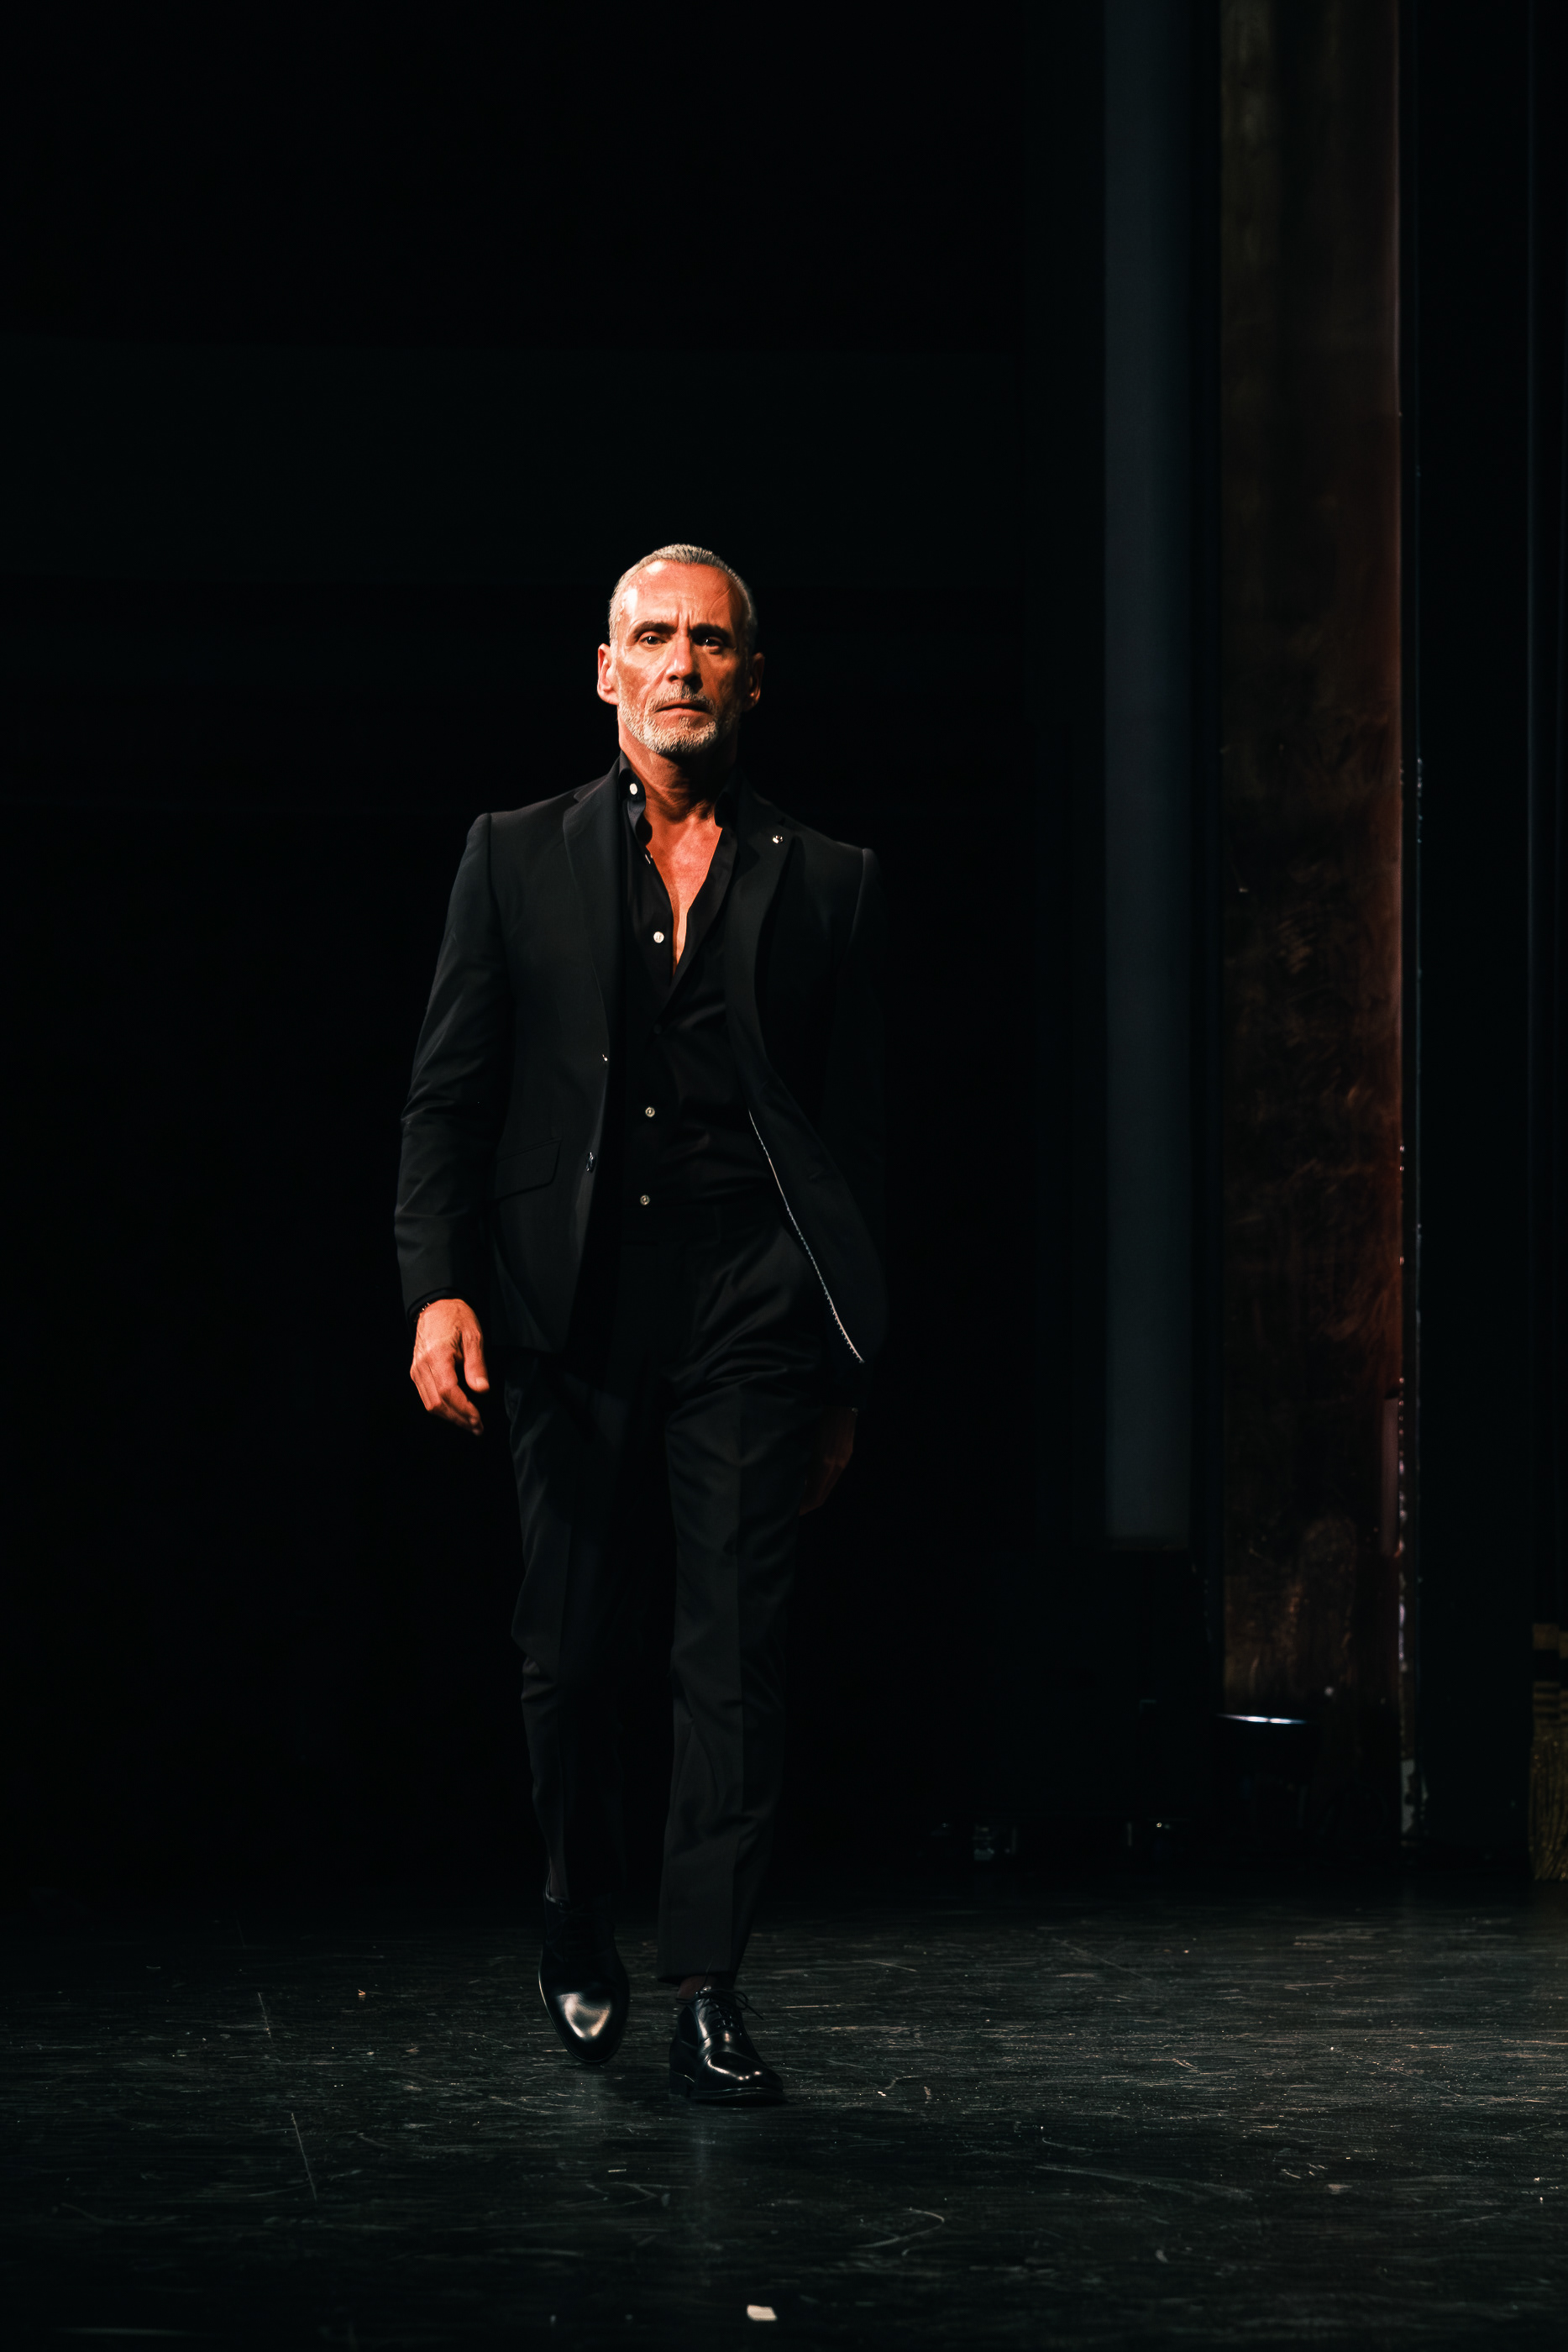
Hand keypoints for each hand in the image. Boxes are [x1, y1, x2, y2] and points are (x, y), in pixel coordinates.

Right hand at [410, 1298, 489, 1435]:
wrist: (437, 1306)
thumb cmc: (457, 1318)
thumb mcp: (473, 1337)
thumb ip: (476, 1365)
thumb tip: (481, 1390)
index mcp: (437, 1356)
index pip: (449, 1392)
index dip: (464, 1410)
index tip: (478, 1419)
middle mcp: (422, 1366)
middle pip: (438, 1403)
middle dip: (459, 1419)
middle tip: (478, 1428)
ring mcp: (416, 1370)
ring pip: (430, 1404)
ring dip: (450, 1417)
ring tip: (470, 1424)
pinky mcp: (416, 1372)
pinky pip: (426, 1397)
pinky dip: (441, 1408)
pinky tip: (456, 1412)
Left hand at [800, 1405, 855, 1513]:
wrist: (839, 1402)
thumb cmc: (814, 1417)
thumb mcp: (801, 1440)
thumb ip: (798, 1462)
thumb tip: (790, 1481)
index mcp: (824, 1463)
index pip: (814, 1498)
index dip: (801, 1508)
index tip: (789, 1511)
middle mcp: (836, 1465)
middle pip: (821, 1497)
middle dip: (806, 1506)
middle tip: (792, 1510)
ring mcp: (843, 1460)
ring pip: (827, 1487)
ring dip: (814, 1495)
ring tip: (799, 1497)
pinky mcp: (846, 1454)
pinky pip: (833, 1476)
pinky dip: (821, 1483)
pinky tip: (810, 1480)